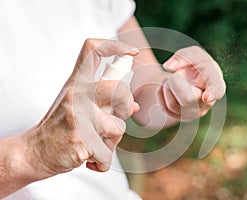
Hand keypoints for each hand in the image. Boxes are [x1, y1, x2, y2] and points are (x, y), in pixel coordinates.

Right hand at [24, 39, 138, 177]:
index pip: (94, 50)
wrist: (36, 151)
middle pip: (120, 89)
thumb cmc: (61, 126)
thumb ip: (104, 102)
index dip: (117, 46)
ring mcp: (78, 116)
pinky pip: (108, 152)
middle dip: (125, 106)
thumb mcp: (77, 105)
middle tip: (114, 118)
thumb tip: (134, 106)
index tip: (132, 53)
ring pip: (118, 127)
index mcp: (76, 82)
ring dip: (112, 141)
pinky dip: (102, 160)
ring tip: (94, 143)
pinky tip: (89, 158)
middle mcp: (76, 94)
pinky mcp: (81, 140)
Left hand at [162, 46, 225, 121]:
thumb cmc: (194, 66)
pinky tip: (169, 88)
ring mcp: (194, 113)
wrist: (186, 79)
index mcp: (216, 84)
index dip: (213, 93)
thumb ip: (184, 56)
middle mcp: (207, 103)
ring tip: (172, 79)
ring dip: (167, 86)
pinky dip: (161, 93)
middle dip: (176, 82)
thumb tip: (169, 67)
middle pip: (187, 99)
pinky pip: (164, 108)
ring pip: (172, 104)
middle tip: (177, 73)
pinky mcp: (180, 118)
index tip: (206, 97)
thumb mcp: (192, 54)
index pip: (217, 90)